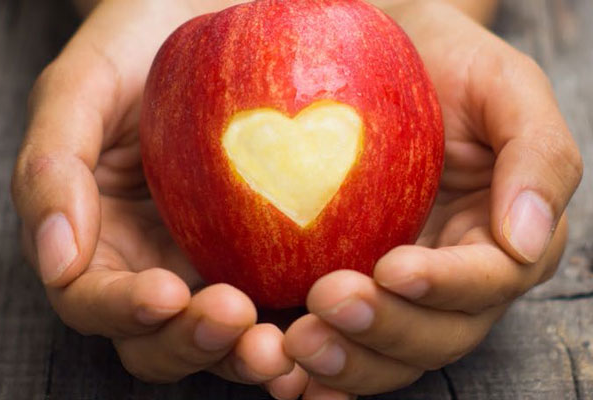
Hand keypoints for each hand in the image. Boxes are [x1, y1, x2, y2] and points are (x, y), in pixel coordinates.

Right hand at [11, 0, 305, 391]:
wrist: (206, 16)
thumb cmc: (137, 45)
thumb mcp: (81, 88)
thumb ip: (53, 167)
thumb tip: (56, 259)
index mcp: (98, 236)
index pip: (95, 299)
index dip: (123, 311)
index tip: (165, 294)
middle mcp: (152, 261)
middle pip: (158, 339)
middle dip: (190, 343)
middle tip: (232, 317)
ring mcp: (211, 262)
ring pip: (220, 338)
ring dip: (243, 354)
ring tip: (278, 344)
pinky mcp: (265, 254)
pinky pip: (279, 303)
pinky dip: (295, 328)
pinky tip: (323, 324)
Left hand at [283, 1, 582, 397]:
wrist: (385, 61)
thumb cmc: (452, 67)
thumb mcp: (506, 89)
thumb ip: (536, 157)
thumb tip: (527, 238)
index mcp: (506, 238)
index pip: (487, 281)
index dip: (445, 285)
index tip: (394, 269)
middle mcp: (459, 279)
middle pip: (438, 334)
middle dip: (385, 330)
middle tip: (327, 305)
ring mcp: (405, 292)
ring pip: (391, 354)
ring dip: (348, 362)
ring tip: (299, 345)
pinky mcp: (359, 289)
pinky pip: (348, 343)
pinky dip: (323, 372)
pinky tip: (289, 377)